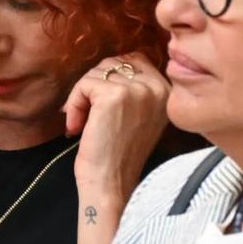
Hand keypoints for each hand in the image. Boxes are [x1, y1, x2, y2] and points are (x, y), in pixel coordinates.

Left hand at [63, 53, 168, 243]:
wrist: (111, 184)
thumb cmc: (120, 153)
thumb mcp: (141, 114)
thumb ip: (136, 87)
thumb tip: (114, 63)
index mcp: (169, 91)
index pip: (135, 59)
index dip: (110, 80)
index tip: (104, 109)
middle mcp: (158, 87)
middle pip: (113, 62)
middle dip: (94, 88)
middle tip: (92, 118)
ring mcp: (138, 90)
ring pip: (95, 73)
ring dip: (82, 98)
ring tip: (87, 125)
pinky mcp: (114, 96)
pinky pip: (83, 85)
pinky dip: (73, 105)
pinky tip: (78, 128)